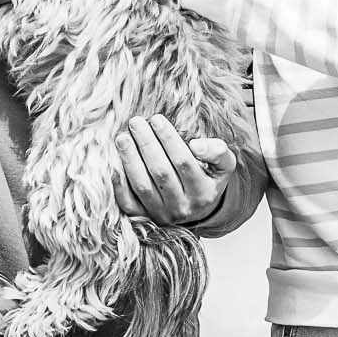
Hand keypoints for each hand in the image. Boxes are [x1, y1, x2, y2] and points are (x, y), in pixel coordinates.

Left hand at [114, 114, 235, 225]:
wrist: (197, 209)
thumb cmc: (207, 178)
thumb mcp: (223, 165)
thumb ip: (217, 151)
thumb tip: (195, 145)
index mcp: (203, 192)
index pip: (184, 162)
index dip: (169, 139)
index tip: (157, 119)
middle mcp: (182, 207)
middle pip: (161, 173)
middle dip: (146, 144)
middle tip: (136, 122)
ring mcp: (162, 214)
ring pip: (143, 187)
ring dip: (130, 160)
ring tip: (122, 138)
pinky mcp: (145, 218)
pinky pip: (128, 204)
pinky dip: (119, 186)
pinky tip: (113, 165)